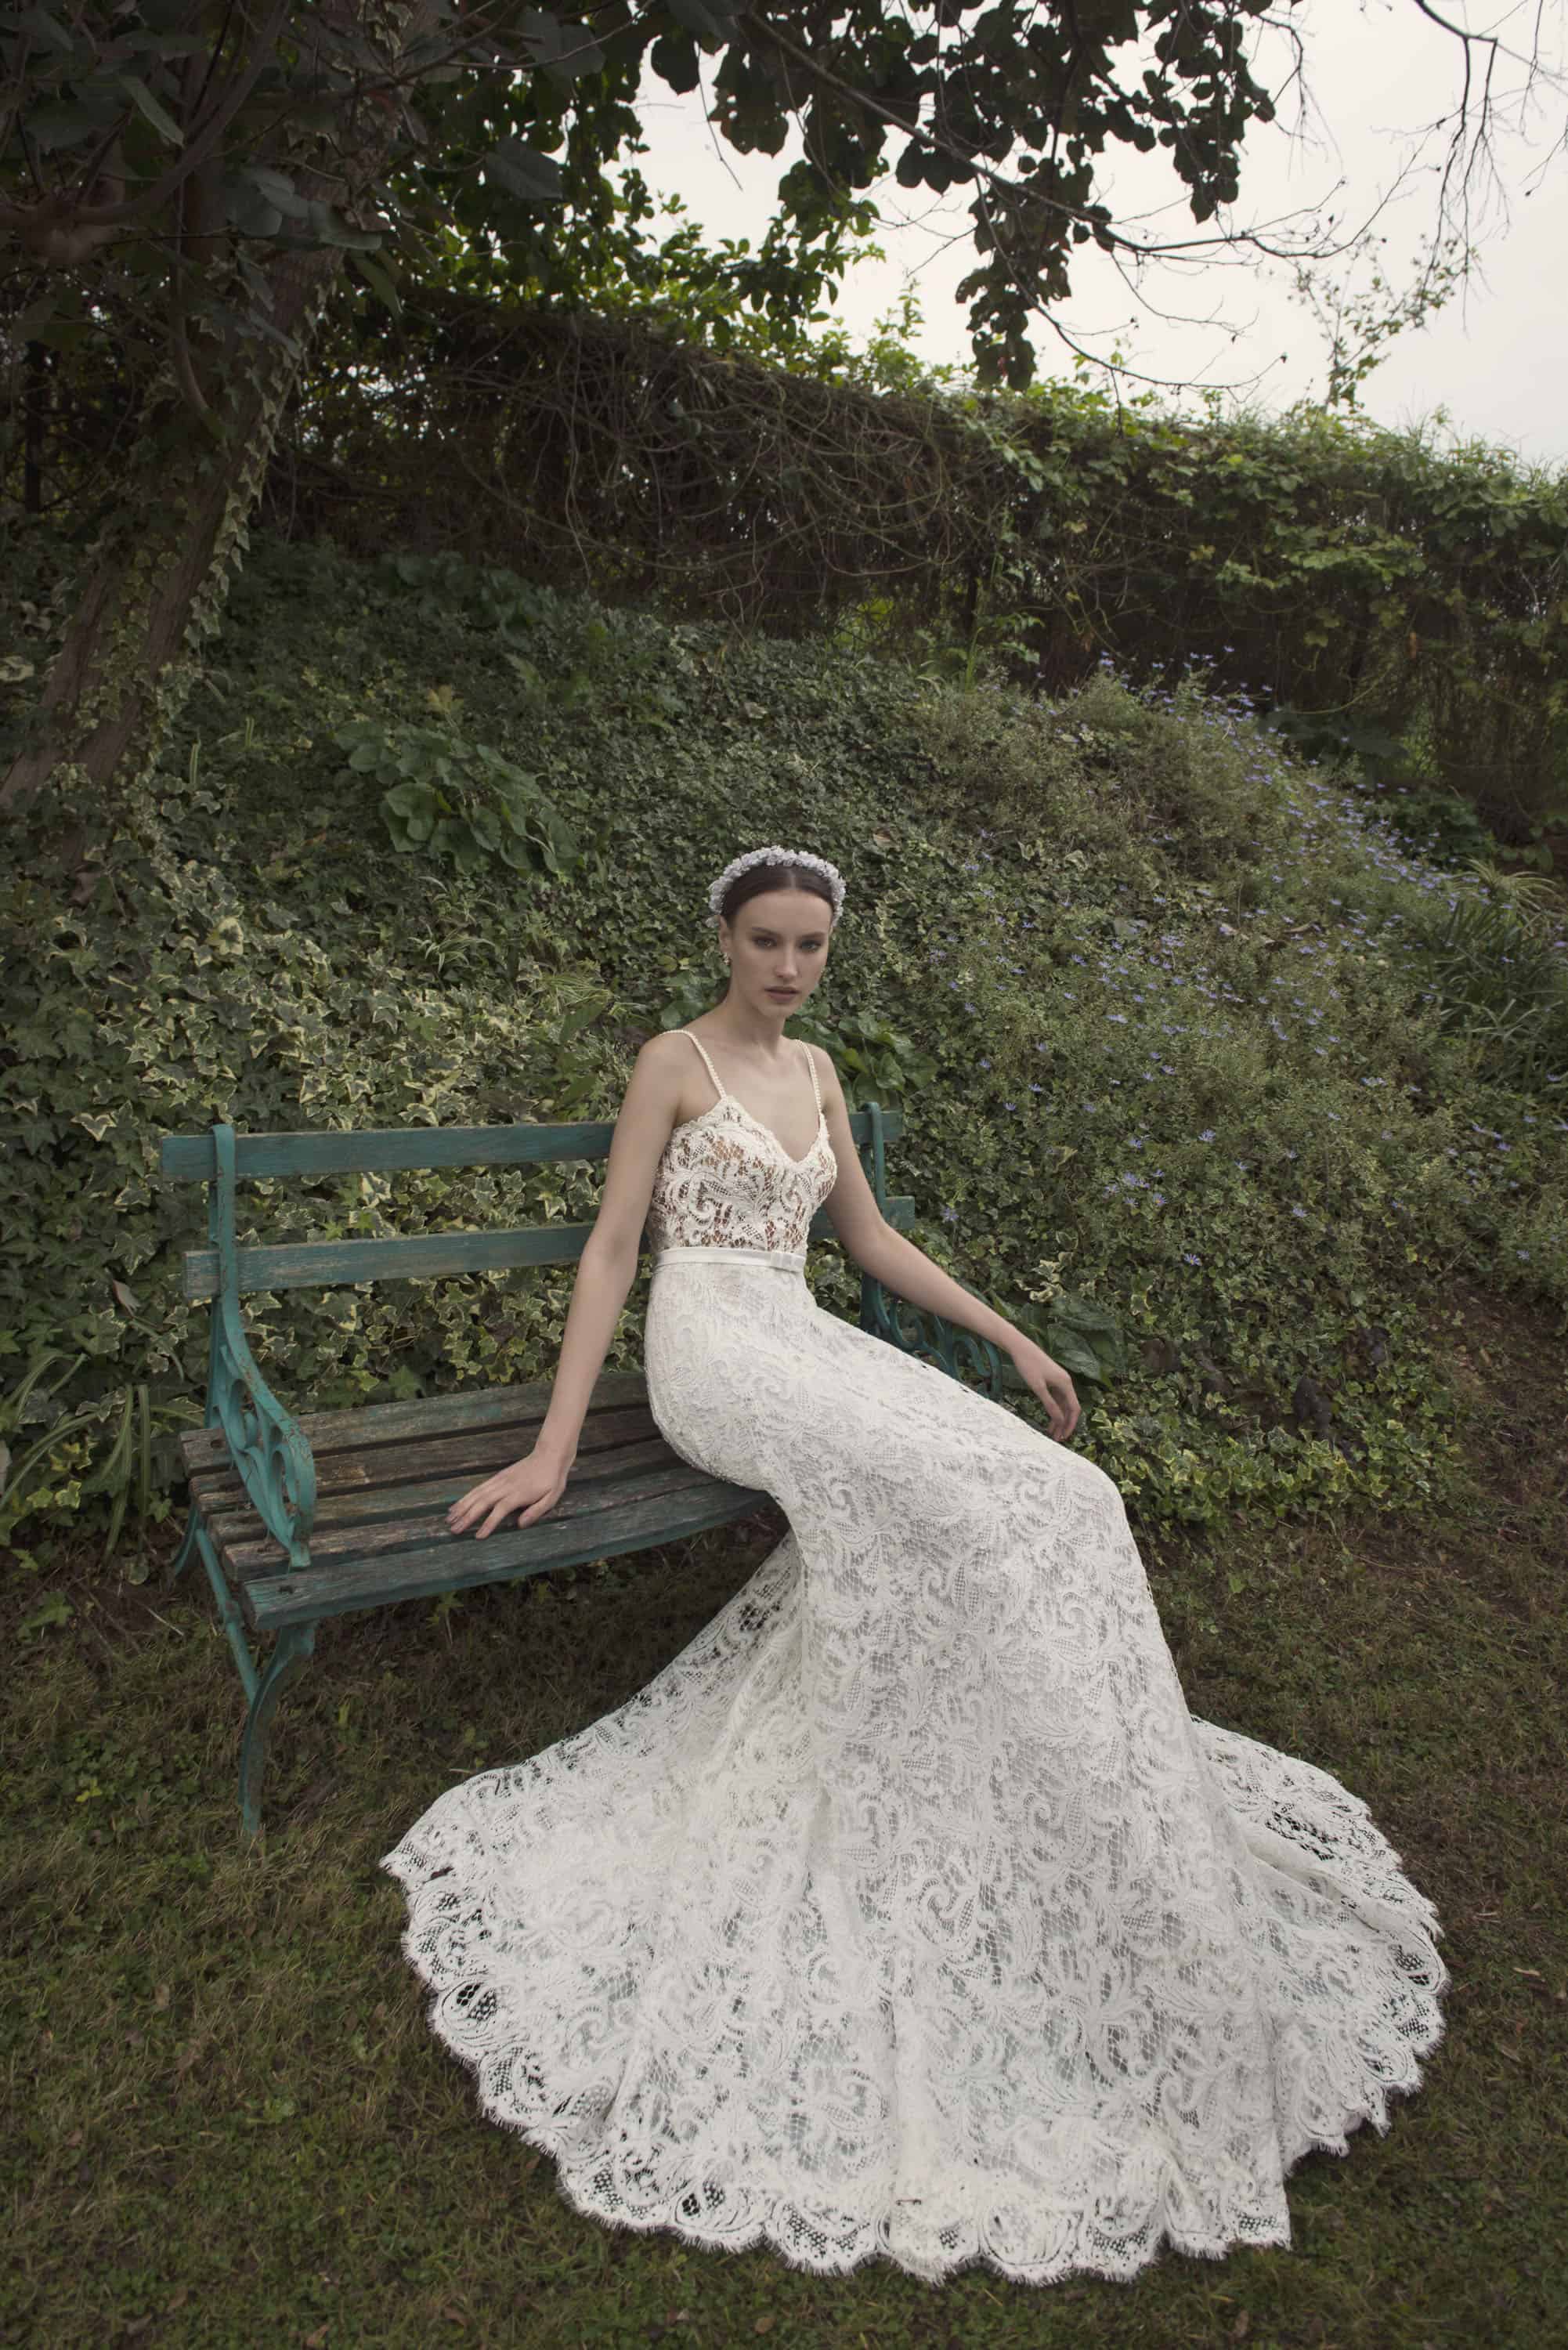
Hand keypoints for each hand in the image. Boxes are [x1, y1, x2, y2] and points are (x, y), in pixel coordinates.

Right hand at [445, 1445, 574, 1539]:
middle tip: (454, 1530)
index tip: (478, 1536)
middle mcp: (505, 1486)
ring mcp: (500, 1480)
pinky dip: (466, 1496)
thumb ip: (536, 1511)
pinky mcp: (498, 1477)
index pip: (499, 1510)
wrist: (549, 1455)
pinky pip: (479, 1487)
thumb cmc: (552, 1480)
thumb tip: (520, 1525)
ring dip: (462, 1506)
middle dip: (467, 1517)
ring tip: (449, 1518)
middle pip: (482, 1502)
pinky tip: (458, 1504)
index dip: (488, 1523)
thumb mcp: (552, 1497)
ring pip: (477, 1494)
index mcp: (518, 1494)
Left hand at [1009, 1340, 1080, 1441]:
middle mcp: (1066, 1382)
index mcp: (1066, 1384)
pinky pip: (1057, 1399)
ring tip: (1052, 1433)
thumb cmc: (1029, 1366)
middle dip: (1065, 1424)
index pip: (1074, 1408)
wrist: (1021, 1348)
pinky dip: (1054, 1410)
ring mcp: (1059, 1381)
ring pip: (1063, 1404)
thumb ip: (1049, 1404)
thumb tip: (1060, 1420)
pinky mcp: (1052, 1380)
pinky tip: (1049, 1419)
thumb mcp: (1038, 1388)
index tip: (1064, 1436)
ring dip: (1059, 1419)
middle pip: (1070, 1408)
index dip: (1071, 1424)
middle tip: (1058, 1438)